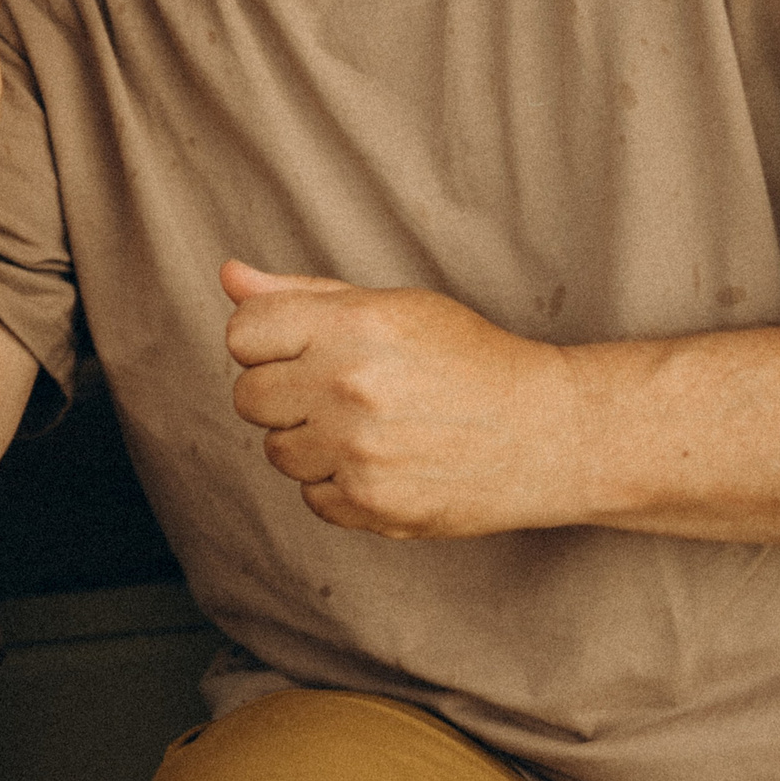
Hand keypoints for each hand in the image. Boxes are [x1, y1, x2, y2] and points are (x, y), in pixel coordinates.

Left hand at [221, 260, 581, 538]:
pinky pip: (311, 498)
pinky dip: (340, 487)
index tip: (303, 350)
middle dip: (284, 395)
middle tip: (342, 393)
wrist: (551, 433)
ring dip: (312, 443)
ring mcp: (359, 449)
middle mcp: (349, 385)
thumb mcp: (392, 306)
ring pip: (277, 451)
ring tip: (372, 429)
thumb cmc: (469, 360)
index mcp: (352, 325)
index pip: (242, 333)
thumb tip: (229, 276)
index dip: (266, 342)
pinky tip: (386, 464)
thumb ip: (302, 294)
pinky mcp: (373, 504)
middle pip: (247, 396)